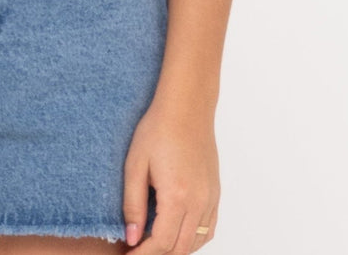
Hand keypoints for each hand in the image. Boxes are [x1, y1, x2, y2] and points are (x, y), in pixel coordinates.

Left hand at [122, 103, 219, 252]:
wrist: (186, 107)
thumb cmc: (159, 129)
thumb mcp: (135, 164)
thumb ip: (133, 204)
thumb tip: (132, 237)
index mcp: (177, 196)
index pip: (161, 244)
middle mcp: (199, 202)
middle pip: (179, 249)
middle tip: (137, 250)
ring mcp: (210, 199)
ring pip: (196, 243)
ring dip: (174, 248)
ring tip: (152, 242)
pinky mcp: (215, 193)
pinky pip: (208, 229)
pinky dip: (192, 239)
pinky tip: (176, 233)